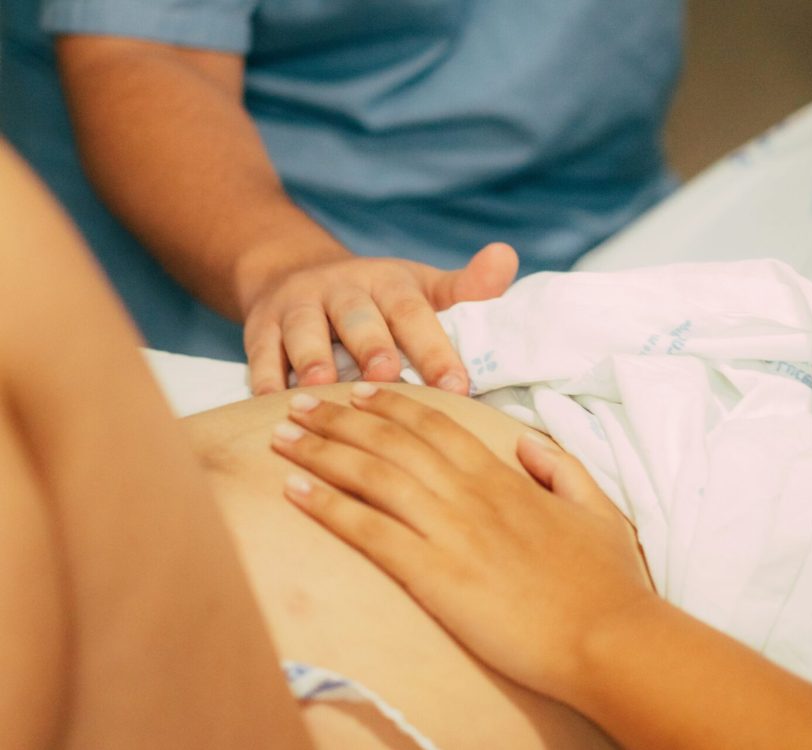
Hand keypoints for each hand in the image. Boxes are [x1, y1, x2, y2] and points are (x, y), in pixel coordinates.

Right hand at [243, 243, 517, 394]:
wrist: (295, 274)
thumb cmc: (377, 298)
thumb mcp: (421, 287)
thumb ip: (466, 287)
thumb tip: (506, 256)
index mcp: (389, 283)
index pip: (414, 312)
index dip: (435, 348)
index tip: (458, 387)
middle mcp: (343, 290)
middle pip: (358, 317)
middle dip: (372, 345)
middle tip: (387, 377)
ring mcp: (298, 307)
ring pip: (304, 331)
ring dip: (313, 358)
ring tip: (322, 389)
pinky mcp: (261, 327)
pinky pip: (260, 353)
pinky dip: (265, 379)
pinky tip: (273, 407)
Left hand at [270, 385, 655, 697]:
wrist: (609, 639)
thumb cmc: (608, 581)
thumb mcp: (598, 509)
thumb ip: (561, 468)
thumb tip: (525, 443)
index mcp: (505, 478)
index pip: (438, 426)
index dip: (393, 405)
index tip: (360, 392)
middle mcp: (470, 494)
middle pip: (393, 441)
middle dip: (341, 418)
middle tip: (300, 404)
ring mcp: (450, 531)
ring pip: (373, 476)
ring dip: (322, 452)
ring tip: (282, 437)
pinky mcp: (435, 575)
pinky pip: (369, 533)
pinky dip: (329, 508)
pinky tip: (296, 494)